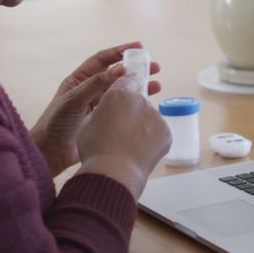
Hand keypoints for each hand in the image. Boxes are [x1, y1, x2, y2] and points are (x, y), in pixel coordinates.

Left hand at [30, 41, 161, 176]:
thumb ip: (96, 84)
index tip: (139, 47)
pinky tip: (147, 104)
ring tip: (157, 85)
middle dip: (136, 69)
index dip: (120, 52)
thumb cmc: (56, 123)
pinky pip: (122, 108)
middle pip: (116, 74)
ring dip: (139, 87)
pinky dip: (134, 105)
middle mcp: (90, 90)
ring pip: (122, 91)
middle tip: (155, 67)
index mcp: (80, 79)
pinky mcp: (105, 120)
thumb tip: (121, 69)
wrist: (50, 152)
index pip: (102, 59)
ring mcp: (98, 105)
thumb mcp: (74, 99)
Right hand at [75, 75, 171, 198]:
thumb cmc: (95, 148)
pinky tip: (139, 150)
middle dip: (131, 111)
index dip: (122, 89)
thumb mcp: (87, 122)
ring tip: (129, 144)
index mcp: (118, 94)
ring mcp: (155, 116)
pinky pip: (158, 131)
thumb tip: (108, 113)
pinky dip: (151, 139)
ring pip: (148, 116)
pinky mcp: (165, 131)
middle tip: (121, 129)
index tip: (122, 96)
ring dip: (141, 125)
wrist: (114, 171)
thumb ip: (101, 111)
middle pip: (137, 100)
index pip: (125, 80)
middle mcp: (139, 100)